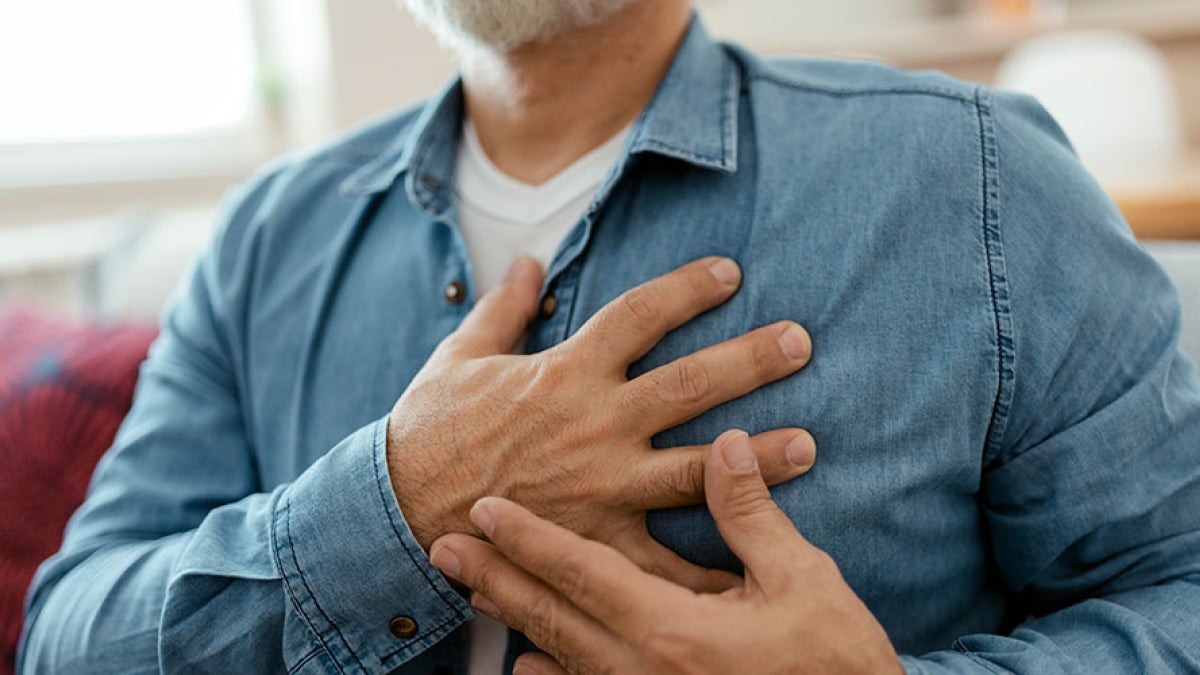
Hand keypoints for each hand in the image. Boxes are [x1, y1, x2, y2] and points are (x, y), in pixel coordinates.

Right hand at [387, 256, 815, 590]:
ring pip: (694, 466)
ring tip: (807, 448)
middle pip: (689, 383)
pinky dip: (704, 570)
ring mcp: (602, 483)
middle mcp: (595, 422)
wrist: (398, 509)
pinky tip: (748, 572)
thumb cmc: (429, 428)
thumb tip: (528, 261)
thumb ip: (503, 307)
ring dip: (754, 459)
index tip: (730, 273)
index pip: (640, 314)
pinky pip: (661, 559)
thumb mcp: (461, 355)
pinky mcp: (596, 538)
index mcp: (566, 370)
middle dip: (750, 361)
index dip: (688, 288)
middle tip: (801, 344)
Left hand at [429, 430, 902, 674]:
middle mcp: (645, 670)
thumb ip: (752, 514)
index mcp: (673, 629)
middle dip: (495, 576)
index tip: (486, 508)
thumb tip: (726, 443)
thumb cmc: (837, 660)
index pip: (582, 572)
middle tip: (443, 544)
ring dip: (512, 617)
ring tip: (470, 588)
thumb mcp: (803, 581)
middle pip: (552, 615)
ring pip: (561, 655)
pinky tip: (525, 670)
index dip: (530, 538)